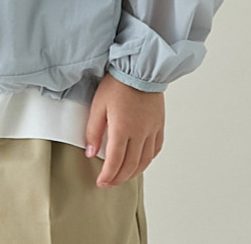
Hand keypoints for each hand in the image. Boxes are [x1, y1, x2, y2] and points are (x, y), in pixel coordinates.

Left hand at [84, 72, 164, 187]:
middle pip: (130, 166)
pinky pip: (155, 149)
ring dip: (133, 173)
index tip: (101, 182)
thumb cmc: (117, 83)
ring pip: (145, 161)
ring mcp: (151, 129)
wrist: (139, 67)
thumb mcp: (98, 105)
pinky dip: (147, 160)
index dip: (108, 176)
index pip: (115, 162)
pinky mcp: (159, 124)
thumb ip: (93, 131)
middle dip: (119, 178)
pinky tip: (140, 161)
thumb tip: (91, 153)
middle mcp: (140, 133)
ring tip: (123, 176)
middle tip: (109, 183)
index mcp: (123, 128)